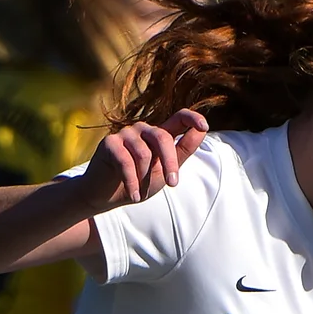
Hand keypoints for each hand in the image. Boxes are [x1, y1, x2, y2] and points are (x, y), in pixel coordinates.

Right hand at [81, 108, 208, 207]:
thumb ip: (182, 152)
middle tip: (173, 184)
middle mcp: (143, 130)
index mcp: (159, 135)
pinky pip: (126, 162)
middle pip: (162, 137)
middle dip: (170, 163)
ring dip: (145, 177)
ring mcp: (125, 134)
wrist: (108, 196)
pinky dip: (132, 182)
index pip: (179, 118)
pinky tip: (134, 196)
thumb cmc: (140, 181)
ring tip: (141, 191)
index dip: (192, 118)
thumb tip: (202, 131)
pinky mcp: (109, 143)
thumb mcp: (165, 170)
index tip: (204, 126)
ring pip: (144, 153)